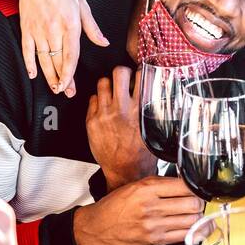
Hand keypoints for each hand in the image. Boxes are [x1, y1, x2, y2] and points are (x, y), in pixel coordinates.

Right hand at [18, 0, 108, 97]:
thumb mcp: (83, 5)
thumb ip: (92, 28)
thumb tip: (104, 43)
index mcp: (70, 24)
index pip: (71, 55)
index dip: (70, 73)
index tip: (71, 84)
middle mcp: (53, 29)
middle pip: (58, 61)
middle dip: (63, 79)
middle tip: (66, 92)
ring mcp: (38, 30)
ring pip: (43, 59)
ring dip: (48, 75)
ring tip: (54, 87)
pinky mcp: (27, 28)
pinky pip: (27, 50)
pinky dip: (30, 63)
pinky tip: (34, 74)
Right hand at [73, 177, 203, 244]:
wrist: (98, 228)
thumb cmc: (115, 207)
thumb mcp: (135, 186)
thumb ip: (160, 184)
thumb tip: (184, 184)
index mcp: (146, 189)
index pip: (184, 185)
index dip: (194, 187)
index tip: (195, 189)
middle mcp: (151, 207)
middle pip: (192, 203)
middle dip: (199, 202)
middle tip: (197, 201)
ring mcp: (154, 225)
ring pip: (192, 219)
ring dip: (197, 216)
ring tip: (193, 213)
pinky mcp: (156, 240)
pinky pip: (184, 235)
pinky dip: (193, 231)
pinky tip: (191, 226)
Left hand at [87, 66, 154, 188]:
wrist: (125, 172)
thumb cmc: (141, 154)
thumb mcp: (153, 129)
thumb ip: (150, 109)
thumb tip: (151, 93)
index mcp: (140, 110)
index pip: (140, 77)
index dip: (140, 72)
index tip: (139, 73)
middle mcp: (121, 109)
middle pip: (118, 72)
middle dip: (122, 72)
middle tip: (123, 78)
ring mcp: (104, 114)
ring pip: (102, 83)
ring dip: (108, 85)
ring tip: (112, 92)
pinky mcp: (91, 121)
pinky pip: (92, 98)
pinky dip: (98, 100)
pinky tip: (104, 107)